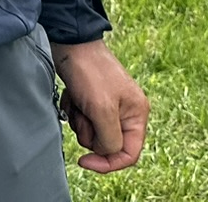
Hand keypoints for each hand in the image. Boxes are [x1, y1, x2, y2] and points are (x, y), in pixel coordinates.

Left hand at [51, 38, 148, 174]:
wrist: (70, 44)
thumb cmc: (90, 72)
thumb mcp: (103, 110)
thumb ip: (110, 139)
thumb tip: (108, 152)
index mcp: (137, 114)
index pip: (129, 154)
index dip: (108, 163)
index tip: (84, 161)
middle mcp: (126, 112)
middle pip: (107, 145)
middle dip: (90, 133)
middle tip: (84, 114)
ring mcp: (108, 106)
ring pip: (92, 133)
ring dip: (80, 121)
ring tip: (78, 101)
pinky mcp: (92, 100)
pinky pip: (81, 120)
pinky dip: (73, 112)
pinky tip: (72, 97)